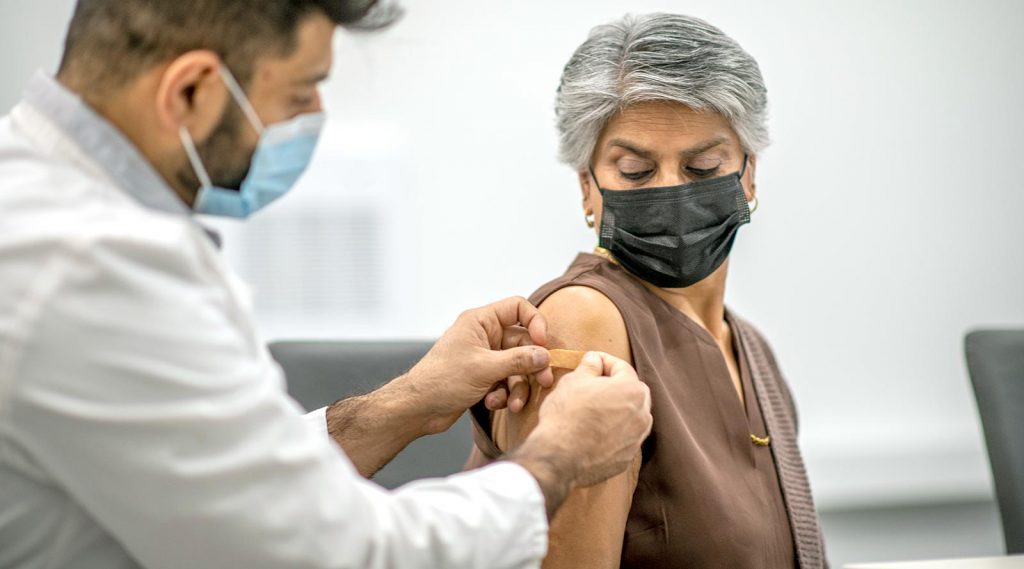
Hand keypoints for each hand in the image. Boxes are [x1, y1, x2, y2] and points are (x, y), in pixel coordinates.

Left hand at [394, 297, 555, 434]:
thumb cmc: (442, 380)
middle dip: (533, 364)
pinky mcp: (485, 377)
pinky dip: (505, 394)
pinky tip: (494, 403)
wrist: (419, 408)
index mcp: (481, 322)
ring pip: (517, 366)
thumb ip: (518, 360)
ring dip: (519, 386)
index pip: (517, 308)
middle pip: (523, 342)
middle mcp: (485, 336)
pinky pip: (506, 381)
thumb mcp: (484, 368)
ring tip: (515, 403)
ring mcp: (485, 357)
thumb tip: (545, 356)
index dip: (535, 322)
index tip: (543, 344)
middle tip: (545, 381)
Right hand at [512, 352, 651, 515]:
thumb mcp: (573, 380)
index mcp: (631, 390)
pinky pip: (625, 438)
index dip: (605, 361)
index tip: (592, 362)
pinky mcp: (626, 458)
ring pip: (634, 416)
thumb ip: (590, 366)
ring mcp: (636, 439)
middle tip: (596, 385)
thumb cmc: (566, 415)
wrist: (559, 457)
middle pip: (635, 391)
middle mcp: (641, 415)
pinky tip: (597, 431)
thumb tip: (595, 360)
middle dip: (618, 385)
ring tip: (598, 409)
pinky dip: (616, 432)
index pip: (622, 367)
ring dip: (620, 409)